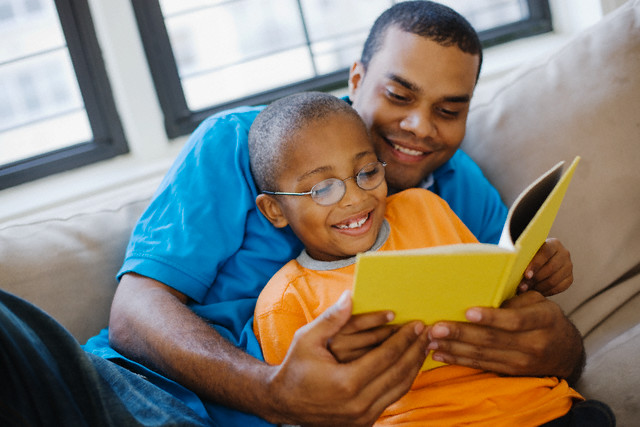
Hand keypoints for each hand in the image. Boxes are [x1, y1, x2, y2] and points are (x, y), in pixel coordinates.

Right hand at [268, 291, 427, 425]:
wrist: (284, 402)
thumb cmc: (295, 367)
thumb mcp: (308, 339)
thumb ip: (332, 318)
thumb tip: (349, 296)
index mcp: (346, 382)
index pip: (386, 356)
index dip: (404, 339)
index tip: (417, 325)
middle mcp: (358, 403)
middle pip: (399, 373)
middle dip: (415, 351)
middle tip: (428, 333)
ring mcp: (362, 416)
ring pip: (400, 389)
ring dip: (414, 366)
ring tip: (424, 347)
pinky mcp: (363, 422)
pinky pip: (391, 398)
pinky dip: (403, 381)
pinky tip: (409, 365)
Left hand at [427, 291, 583, 382]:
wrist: (565, 351)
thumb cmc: (544, 317)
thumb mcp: (538, 302)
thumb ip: (514, 300)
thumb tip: (479, 291)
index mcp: (543, 320)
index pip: (514, 320)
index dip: (491, 317)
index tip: (467, 311)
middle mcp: (534, 343)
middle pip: (492, 339)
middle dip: (461, 334)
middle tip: (437, 328)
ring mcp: (522, 362)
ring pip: (483, 355)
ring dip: (454, 348)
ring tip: (431, 340)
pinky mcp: (511, 372)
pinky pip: (481, 365)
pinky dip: (459, 359)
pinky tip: (441, 353)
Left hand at [519, 238, 572, 295]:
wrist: (542, 259)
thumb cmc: (531, 255)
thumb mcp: (529, 252)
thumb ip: (524, 257)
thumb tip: (515, 267)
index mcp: (554, 244)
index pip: (545, 253)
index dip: (536, 264)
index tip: (526, 275)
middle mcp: (564, 254)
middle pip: (551, 268)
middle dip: (535, 279)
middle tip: (522, 287)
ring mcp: (568, 266)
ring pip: (554, 280)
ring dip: (538, 287)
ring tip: (526, 290)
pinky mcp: (569, 278)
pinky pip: (559, 288)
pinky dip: (546, 291)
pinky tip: (536, 292)